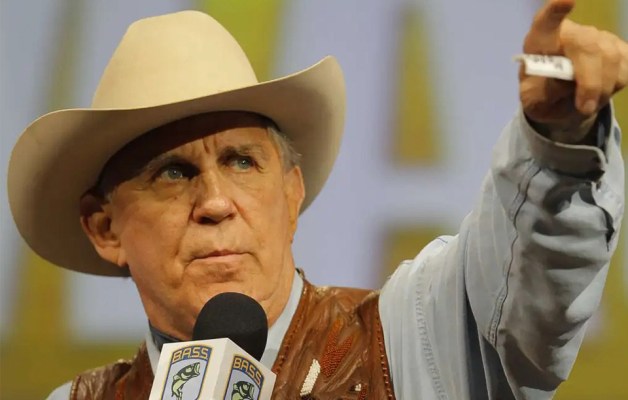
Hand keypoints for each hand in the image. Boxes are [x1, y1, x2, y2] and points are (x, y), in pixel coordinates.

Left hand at [520, 0, 627, 140]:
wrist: (558, 101)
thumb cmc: (540, 96)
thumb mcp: (534, 100)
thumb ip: (546, 90)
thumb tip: (566, 80)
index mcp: (540, 41)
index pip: (546, 21)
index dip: (556, 11)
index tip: (566, 1)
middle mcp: (570, 32)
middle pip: (589, 47)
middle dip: (590, 82)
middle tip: (584, 108)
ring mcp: (597, 37)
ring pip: (612, 58)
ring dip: (602, 89)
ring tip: (585, 103)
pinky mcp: (619, 48)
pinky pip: (626, 68)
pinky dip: (615, 87)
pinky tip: (599, 91)